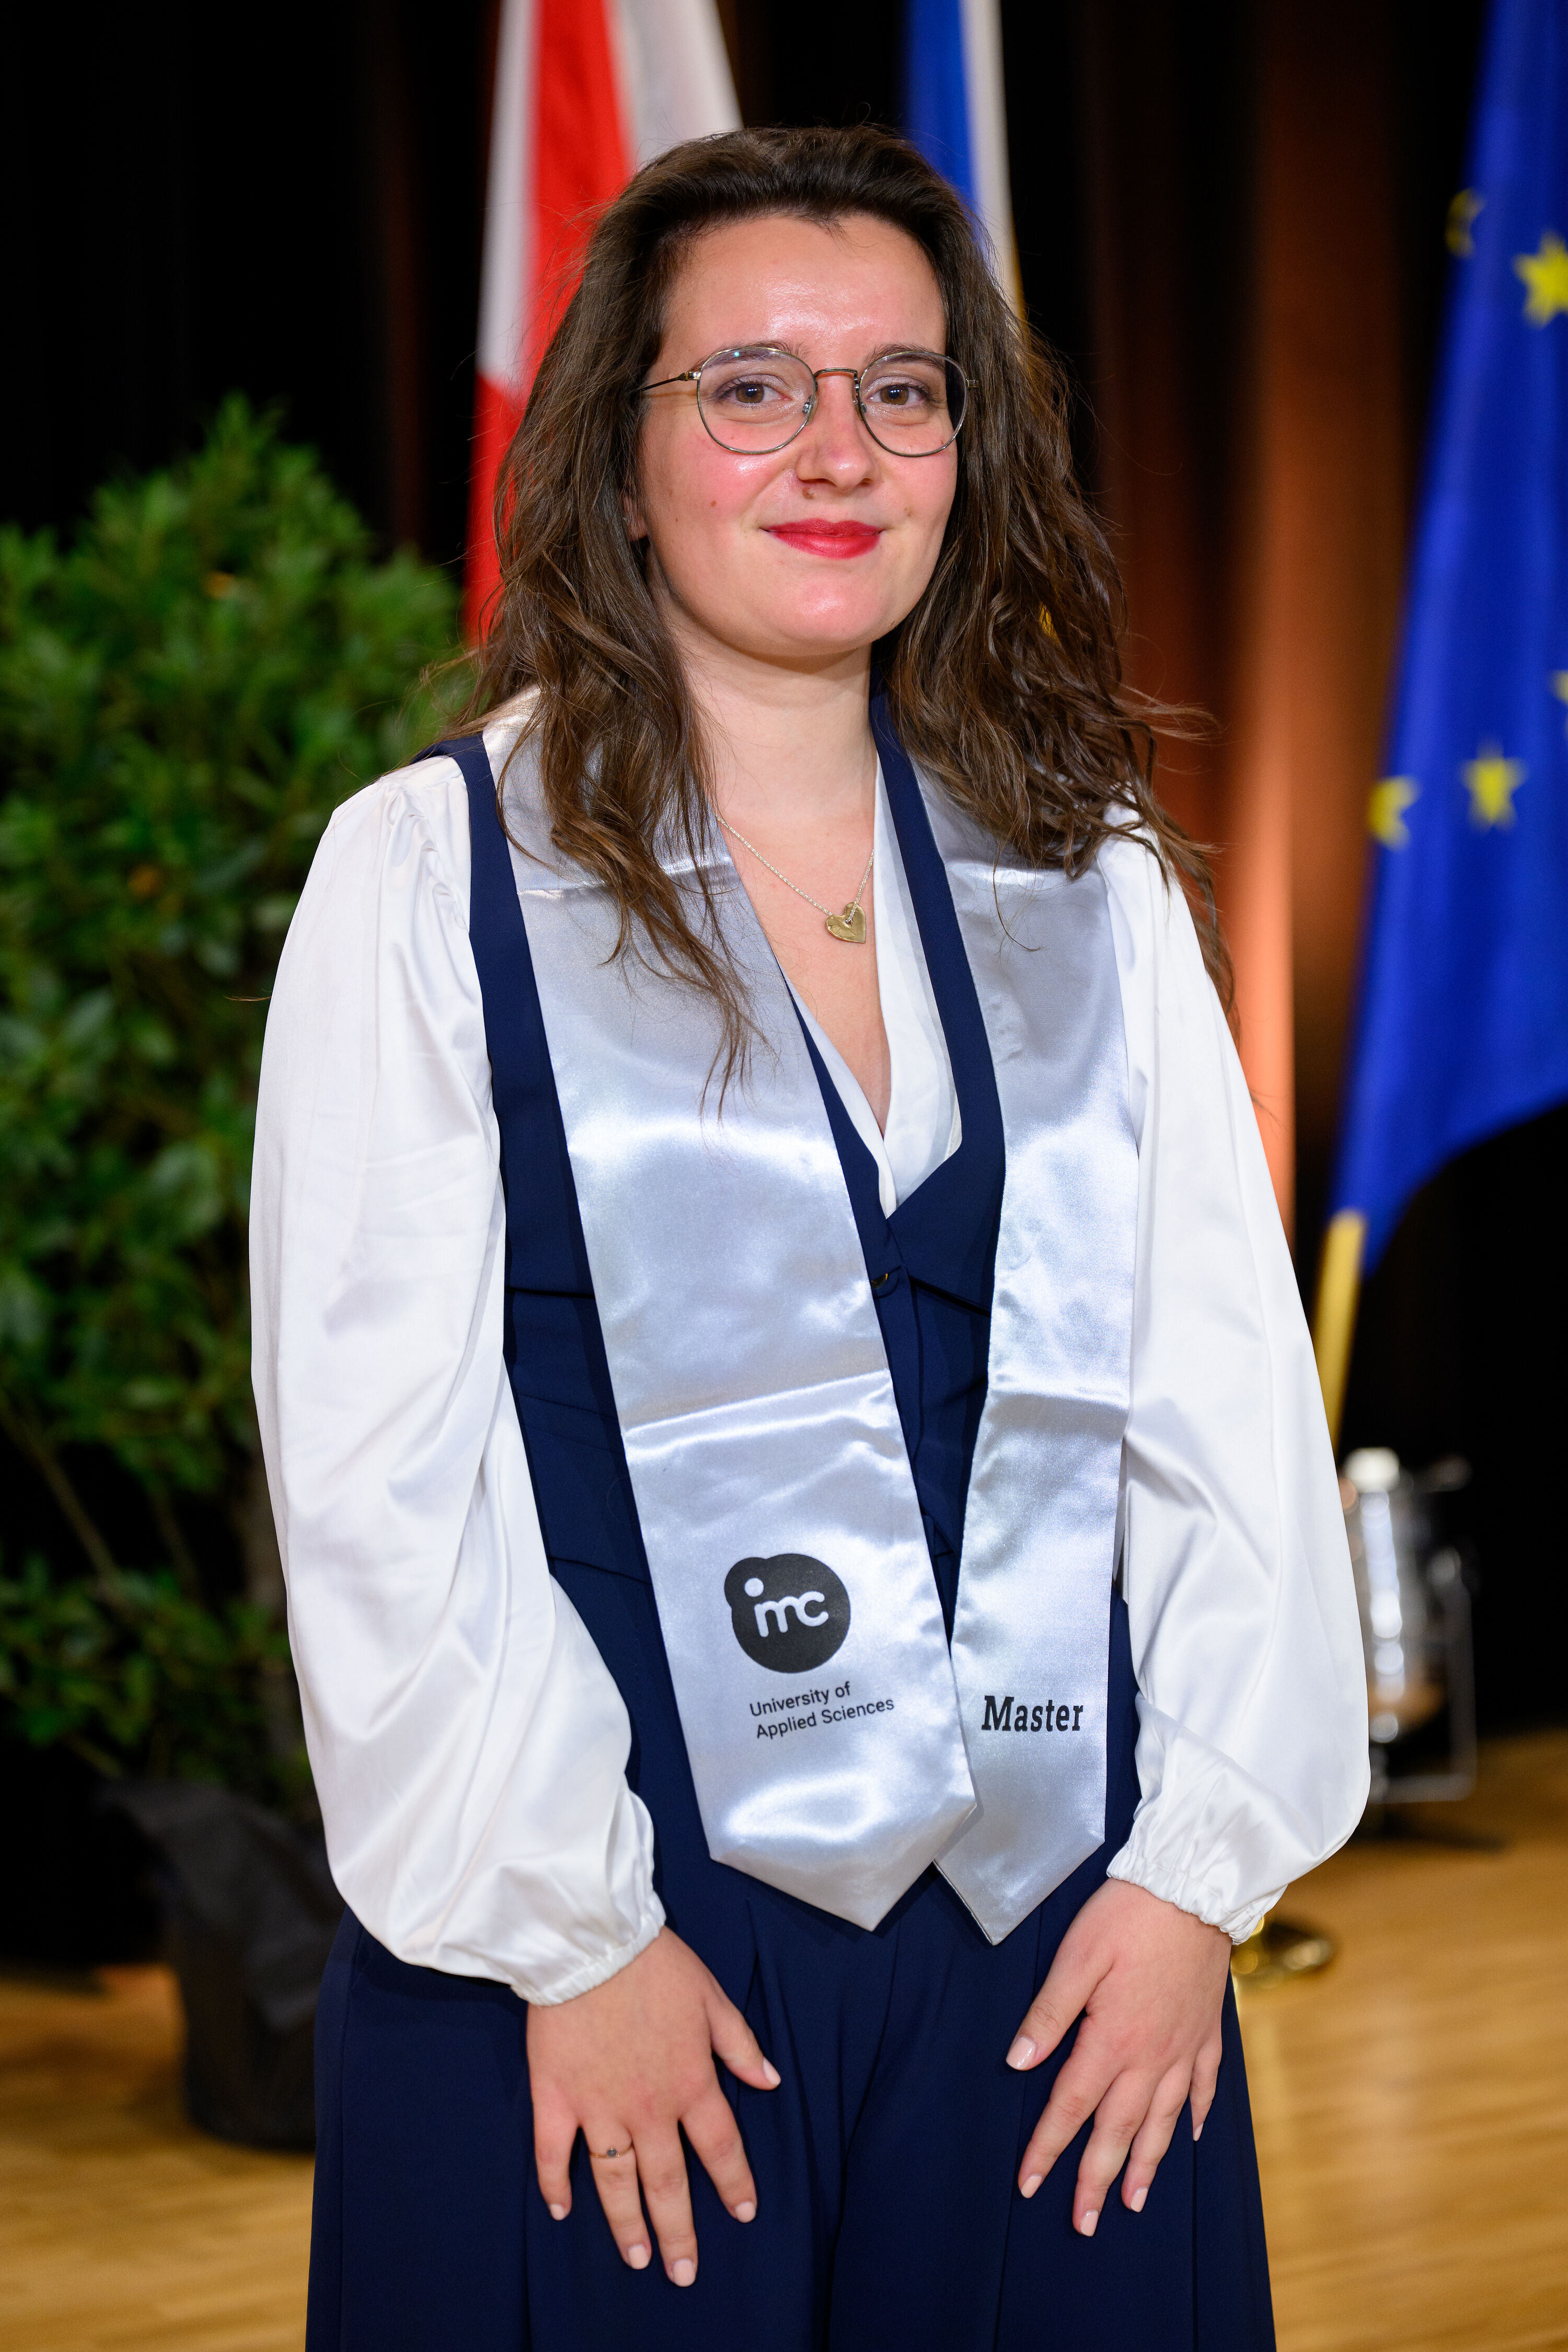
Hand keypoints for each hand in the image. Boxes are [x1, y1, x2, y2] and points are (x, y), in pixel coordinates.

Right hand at [528, 1926, 779, 2285]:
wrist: (591, 1941)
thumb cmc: (655, 1964)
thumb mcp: (712, 1997)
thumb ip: (739, 2045)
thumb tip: (770, 2081)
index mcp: (691, 2081)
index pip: (721, 2147)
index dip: (734, 2184)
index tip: (743, 2214)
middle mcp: (648, 2106)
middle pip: (668, 2182)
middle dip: (679, 2232)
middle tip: (683, 2272)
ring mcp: (599, 2107)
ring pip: (616, 2181)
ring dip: (627, 2224)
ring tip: (636, 2258)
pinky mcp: (555, 2098)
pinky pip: (554, 2153)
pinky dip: (556, 2184)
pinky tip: (561, 2210)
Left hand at [1007, 1878, 1230, 2233]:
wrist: (1193, 1887)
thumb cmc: (1128, 1915)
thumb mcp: (1076, 1955)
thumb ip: (1049, 2012)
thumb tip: (1019, 2062)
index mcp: (1112, 2038)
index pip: (1071, 2106)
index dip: (1047, 2148)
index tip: (1028, 2184)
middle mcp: (1152, 2055)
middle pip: (1118, 2130)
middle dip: (1096, 2179)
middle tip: (1083, 2223)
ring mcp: (1185, 2047)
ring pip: (1163, 2121)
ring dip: (1146, 2165)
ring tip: (1133, 2203)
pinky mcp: (1208, 2032)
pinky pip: (1204, 2088)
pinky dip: (1196, 2118)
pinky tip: (1189, 2137)